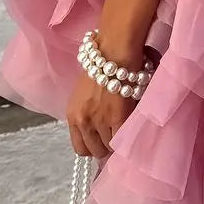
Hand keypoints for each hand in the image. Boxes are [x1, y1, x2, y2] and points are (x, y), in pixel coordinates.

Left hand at [66, 41, 145, 158]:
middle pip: (94, 151)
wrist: (113, 52)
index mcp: (72, 115)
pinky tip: (131, 126)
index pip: (79, 148)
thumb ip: (87, 114)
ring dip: (117, 140)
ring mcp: (100, 121)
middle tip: (114, 135)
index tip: (102, 142)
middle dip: (105, 147)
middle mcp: (83, 121)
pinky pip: (122, 139)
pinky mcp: (118, 118)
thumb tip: (98, 132)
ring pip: (110, 146)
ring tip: (124, 128)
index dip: (93, 146)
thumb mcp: (84, 95)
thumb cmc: (101, 67)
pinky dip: (127, 136)